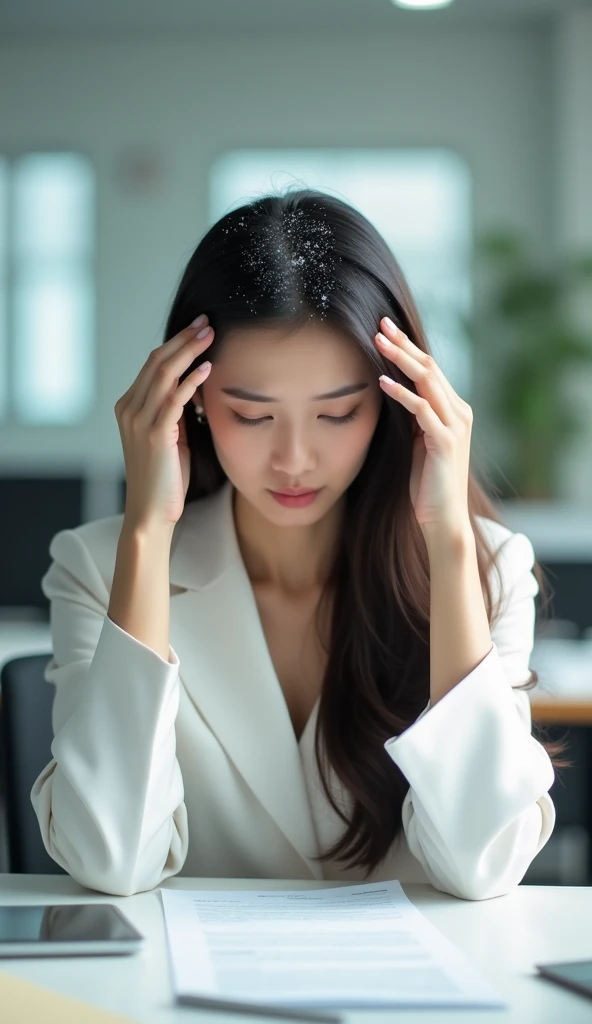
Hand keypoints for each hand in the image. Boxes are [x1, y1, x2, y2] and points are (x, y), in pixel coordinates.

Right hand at [114, 316, 213, 530]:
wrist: (152, 512)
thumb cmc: (165, 477)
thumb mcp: (170, 436)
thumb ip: (175, 410)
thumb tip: (195, 385)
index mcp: (129, 406)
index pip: (152, 364)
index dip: (176, 343)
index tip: (199, 328)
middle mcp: (129, 409)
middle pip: (156, 361)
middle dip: (183, 339)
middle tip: (207, 322)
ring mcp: (139, 421)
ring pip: (164, 374)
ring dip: (189, 351)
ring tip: (211, 336)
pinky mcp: (155, 435)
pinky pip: (174, 399)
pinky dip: (191, 380)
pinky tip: (208, 368)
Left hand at [375, 316, 473, 535]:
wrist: (442, 519)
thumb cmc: (427, 484)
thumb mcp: (416, 443)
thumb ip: (412, 417)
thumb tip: (391, 391)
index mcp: (453, 410)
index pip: (430, 369)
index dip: (408, 347)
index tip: (385, 329)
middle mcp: (459, 412)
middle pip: (430, 366)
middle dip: (404, 344)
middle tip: (380, 324)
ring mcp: (454, 426)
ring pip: (428, 381)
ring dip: (401, 359)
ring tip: (378, 343)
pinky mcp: (444, 443)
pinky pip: (422, 410)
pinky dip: (402, 393)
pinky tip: (383, 382)